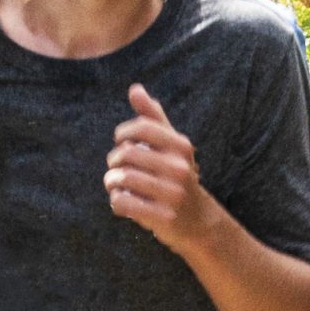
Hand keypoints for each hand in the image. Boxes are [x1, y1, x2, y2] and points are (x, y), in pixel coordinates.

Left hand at [106, 84, 214, 250]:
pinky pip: (124, 202)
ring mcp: (173, 194)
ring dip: (111, 181)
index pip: (142, 128)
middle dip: (113, 160)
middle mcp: (180, 169)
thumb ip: (152, 118)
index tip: (121, 141)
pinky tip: (121, 201)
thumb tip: (135, 89)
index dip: (123, 133)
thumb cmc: (178, 177)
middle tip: (115, 167)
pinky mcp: (164, 217)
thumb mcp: (171, 146)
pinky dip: (116, 201)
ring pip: (122, 178)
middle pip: (127, 153)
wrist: (199, 221)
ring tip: (114, 184)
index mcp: (181, 147)